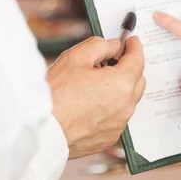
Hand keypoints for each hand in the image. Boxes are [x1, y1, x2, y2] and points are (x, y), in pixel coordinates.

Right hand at [48, 35, 145, 157]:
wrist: (43, 132)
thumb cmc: (56, 96)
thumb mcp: (75, 58)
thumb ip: (100, 46)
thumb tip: (112, 46)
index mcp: (121, 84)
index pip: (137, 60)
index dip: (134, 48)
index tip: (131, 42)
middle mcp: (126, 106)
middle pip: (137, 80)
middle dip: (129, 67)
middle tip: (112, 60)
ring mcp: (119, 124)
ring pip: (128, 100)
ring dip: (120, 89)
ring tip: (96, 84)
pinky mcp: (110, 137)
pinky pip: (118, 117)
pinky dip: (111, 107)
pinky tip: (92, 103)